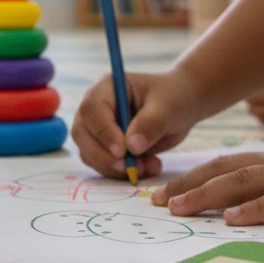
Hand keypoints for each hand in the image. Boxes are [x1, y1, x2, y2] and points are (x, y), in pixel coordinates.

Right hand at [71, 69, 205, 180]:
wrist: (181, 107)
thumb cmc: (174, 98)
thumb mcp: (168, 107)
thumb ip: (151, 123)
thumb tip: (132, 147)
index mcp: (106, 88)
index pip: (91, 110)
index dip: (102, 132)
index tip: (122, 151)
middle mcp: (96, 108)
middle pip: (82, 135)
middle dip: (104, 157)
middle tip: (131, 168)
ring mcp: (98, 129)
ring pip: (89, 154)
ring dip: (115, 168)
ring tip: (149, 166)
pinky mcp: (106, 147)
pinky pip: (103, 165)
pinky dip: (123, 174)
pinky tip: (148, 167)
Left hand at [151, 129, 263, 223]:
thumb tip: (247, 203)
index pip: (225, 164)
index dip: (192, 176)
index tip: (163, 190)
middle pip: (224, 170)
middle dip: (187, 184)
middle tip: (157, 201)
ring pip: (244, 181)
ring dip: (208, 194)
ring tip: (180, 207)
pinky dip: (256, 209)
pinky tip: (234, 218)